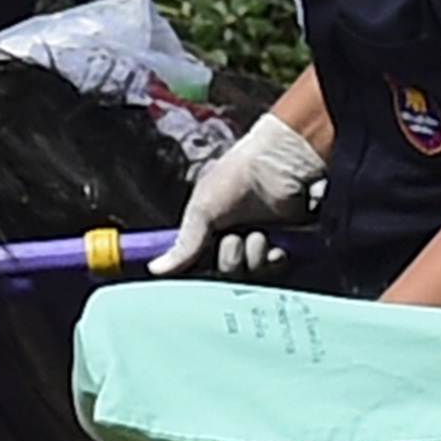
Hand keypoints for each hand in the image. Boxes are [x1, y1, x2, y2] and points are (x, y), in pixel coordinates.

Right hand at [151, 110, 325, 277]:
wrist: (277, 165)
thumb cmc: (235, 179)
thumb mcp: (202, 210)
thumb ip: (185, 245)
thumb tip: (155, 270)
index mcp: (210, 232)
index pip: (200, 265)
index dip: (199, 270)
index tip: (202, 266)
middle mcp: (234, 241)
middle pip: (227, 276)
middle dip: (230, 260)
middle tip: (234, 237)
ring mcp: (260, 245)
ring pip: (252, 274)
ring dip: (254, 257)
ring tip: (259, 234)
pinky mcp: (286, 246)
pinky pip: (276, 270)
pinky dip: (275, 261)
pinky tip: (277, 247)